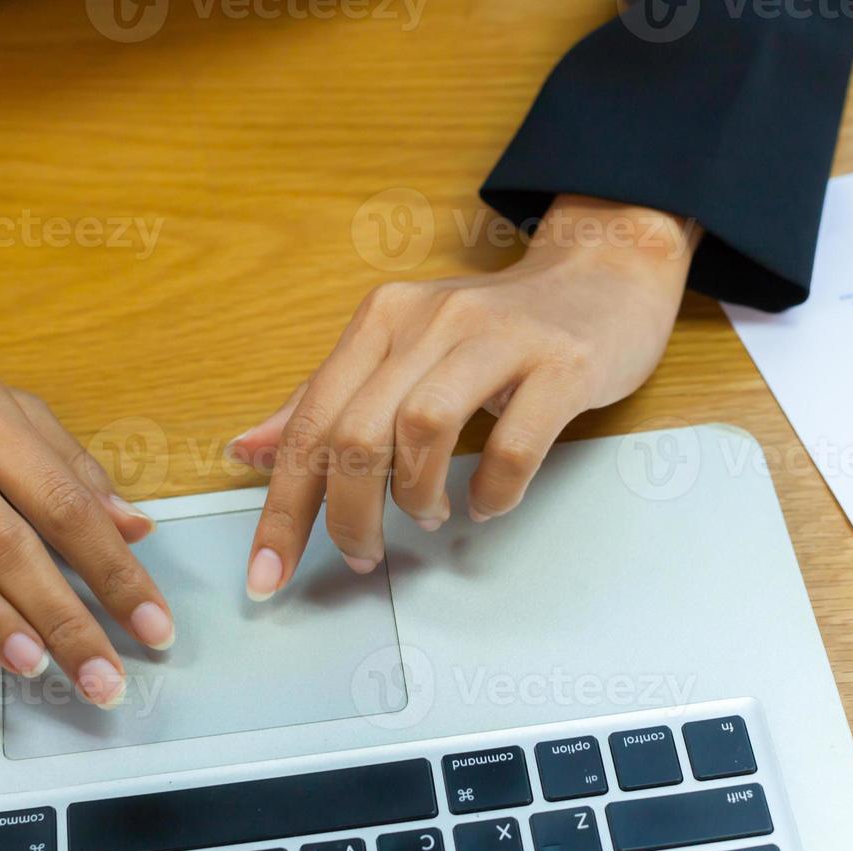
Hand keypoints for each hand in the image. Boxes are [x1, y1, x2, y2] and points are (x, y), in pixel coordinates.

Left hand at [230, 194, 699, 598]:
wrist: (604, 275)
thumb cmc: (497, 327)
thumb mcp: (401, 350)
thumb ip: (326, 399)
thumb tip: (247, 451)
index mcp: (383, 319)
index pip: (310, 420)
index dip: (282, 507)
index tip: (265, 574)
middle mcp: (432, 320)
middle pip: (356, 432)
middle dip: (345, 516)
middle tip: (361, 554)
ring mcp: (498, 339)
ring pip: (422, 429)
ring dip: (415, 497)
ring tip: (429, 516)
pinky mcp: (561, 364)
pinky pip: (514, 443)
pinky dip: (493, 490)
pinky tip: (486, 502)